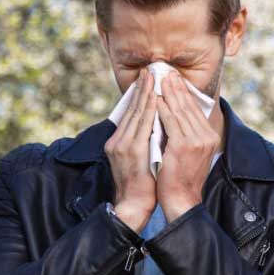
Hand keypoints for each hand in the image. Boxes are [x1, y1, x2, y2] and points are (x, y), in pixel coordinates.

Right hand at [104, 69, 156, 233]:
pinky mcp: (131, 151)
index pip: (130, 113)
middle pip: (131, 109)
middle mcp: (117, 140)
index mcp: (118, 141)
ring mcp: (123, 145)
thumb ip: (142, 141)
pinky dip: (149, 110)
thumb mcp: (138, 158)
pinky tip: (155, 98)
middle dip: (142, 88)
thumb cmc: (140, 184)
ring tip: (152, 76)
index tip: (147, 78)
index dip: (139, 95)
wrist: (133, 205)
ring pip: (136, 113)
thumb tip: (153, 126)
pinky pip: (142, 125)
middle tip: (150, 69)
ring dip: (145, 93)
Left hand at [156, 70, 220, 221]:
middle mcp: (206, 136)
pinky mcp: (184, 145)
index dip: (183, 92)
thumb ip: (186, 134)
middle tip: (166, 71)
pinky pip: (171, 121)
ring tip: (159, 78)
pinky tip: (155, 98)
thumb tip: (173, 116)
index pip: (194, 109)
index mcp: (209, 137)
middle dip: (176, 87)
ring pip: (180, 110)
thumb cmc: (181, 178)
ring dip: (168, 92)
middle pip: (188, 106)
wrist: (181, 200)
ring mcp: (197, 140)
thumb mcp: (189, 153)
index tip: (174, 78)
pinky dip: (162, 108)